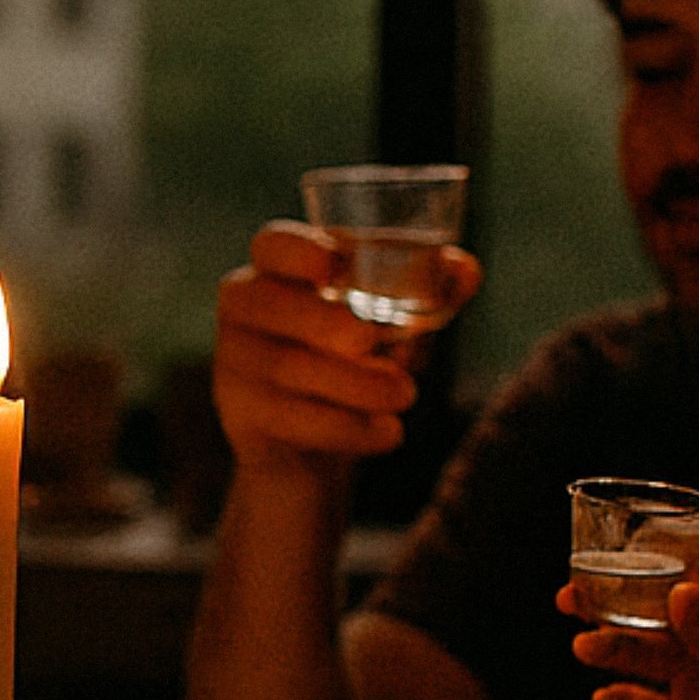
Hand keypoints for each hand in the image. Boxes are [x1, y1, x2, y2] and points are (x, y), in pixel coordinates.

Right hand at [210, 222, 474, 475]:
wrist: (311, 454)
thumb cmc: (355, 364)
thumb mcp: (396, 325)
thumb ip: (432, 290)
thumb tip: (464, 269)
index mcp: (279, 273)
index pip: (272, 246)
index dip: (297, 250)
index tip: (333, 264)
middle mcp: (244, 312)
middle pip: (267, 304)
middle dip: (322, 321)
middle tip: (370, 339)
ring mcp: (234, 366)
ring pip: (285, 367)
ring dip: (352, 383)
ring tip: (406, 395)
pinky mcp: (240, 419)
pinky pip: (289, 419)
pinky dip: (346, 428)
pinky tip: (389, 434)